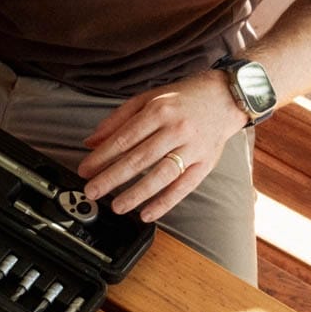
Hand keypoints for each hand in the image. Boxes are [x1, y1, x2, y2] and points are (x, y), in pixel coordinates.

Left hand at [76, 71, 246, 222]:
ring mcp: (192, 147)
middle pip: (139, 158)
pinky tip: (147, 213)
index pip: (125, 138)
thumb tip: (92, 141)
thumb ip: (118, 119)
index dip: (102, 156)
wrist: (225, 97)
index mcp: (158, 110)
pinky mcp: (205, 163)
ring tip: (117, 206)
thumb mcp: (147, 99)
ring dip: (136, 193)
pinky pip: (183, 187)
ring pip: (160, 175)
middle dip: (112, 178)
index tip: (85, 170)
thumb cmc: (183, 99)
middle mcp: (175, 129)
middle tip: (93, 191)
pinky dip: (165, 202)